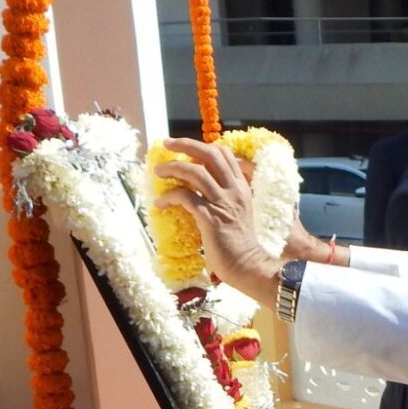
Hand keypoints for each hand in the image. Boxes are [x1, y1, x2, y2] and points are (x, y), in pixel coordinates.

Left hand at [154, 138, 280, 300]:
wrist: (248, 265)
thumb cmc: (240, 244)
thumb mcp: (237, 213)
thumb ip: (224, 198)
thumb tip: (199, 191)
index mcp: (241, 188)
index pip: (225, 155)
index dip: (203, 146)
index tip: (185, 148)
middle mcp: (234, 191)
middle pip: (210, 155)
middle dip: (185, 145)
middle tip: (167, 144)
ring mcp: (223, 203)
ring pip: (195, 172)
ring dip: (173, 168)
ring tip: (159, 172)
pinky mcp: (211, 218)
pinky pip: (185, 198)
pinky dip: (169, 197)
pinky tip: (160, 203)